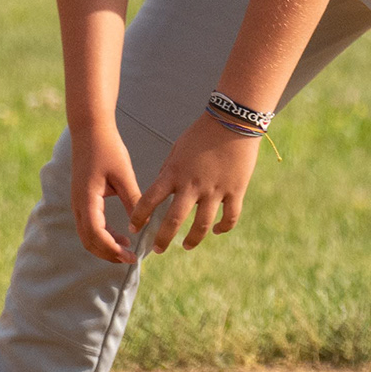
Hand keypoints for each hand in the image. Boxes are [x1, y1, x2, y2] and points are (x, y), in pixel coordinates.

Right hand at [70, 127, 147, 262]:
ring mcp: (77, 203)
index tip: (131, 257)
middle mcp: (78, 204)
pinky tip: (121, 236)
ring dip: (104, 246)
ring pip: (87, 235)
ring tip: (127, 250)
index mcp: (87, 199)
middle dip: (108, 254)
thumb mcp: (124, 175)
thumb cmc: (108, 150)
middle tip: (130, 259)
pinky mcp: (82, 200)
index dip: (112, 249)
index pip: (96, 234)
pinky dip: (102, 236)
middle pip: (88, 240)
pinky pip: (88, 226)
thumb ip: (133, 200)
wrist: (90, 132)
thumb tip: (142, 225)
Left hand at [129, 114, 264, 254]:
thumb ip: (169, 173)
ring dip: (192, 240)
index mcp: (173, 174)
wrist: (233, 122)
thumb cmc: (201, 134)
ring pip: (202, 225)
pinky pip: (230, 216)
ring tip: (186, 246)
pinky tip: (218, 231)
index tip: (135, 228)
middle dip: (162, 239)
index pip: (148, 202)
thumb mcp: (177, 151)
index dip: (138, 218)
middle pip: (173, 221)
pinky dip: (223, 227)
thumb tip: (164, 192)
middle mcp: (192, 185)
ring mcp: (215, 190)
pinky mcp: (235, 190)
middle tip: (157, 249)